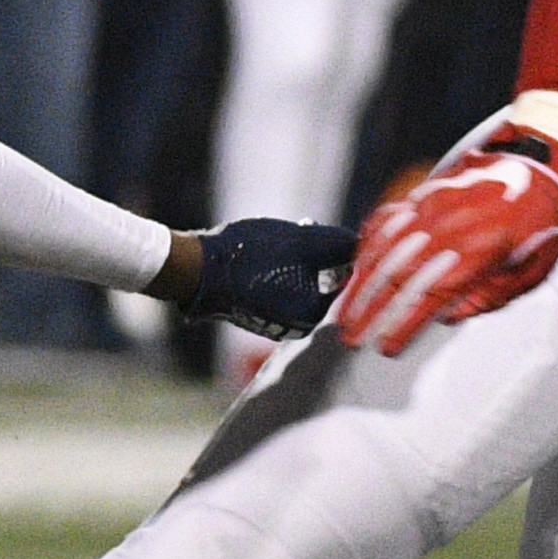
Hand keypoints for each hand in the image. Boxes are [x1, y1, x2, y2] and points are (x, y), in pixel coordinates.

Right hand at [185, 219, 358, 340]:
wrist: (196, 271)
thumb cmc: (251, 257)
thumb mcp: (303, 243)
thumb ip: (338, 244)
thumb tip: (361, 244)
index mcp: (313, 315)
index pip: (342, 277)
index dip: (332, 249)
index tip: (314, 231)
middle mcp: (296, 327)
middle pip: (320, 280)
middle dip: (311, 254)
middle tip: (295, 232)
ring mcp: (273, 322)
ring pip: (297, 281)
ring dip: (292, 258)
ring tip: (273, 242)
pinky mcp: (254, 314)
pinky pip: (276, 288)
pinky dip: (273, 270)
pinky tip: (257, 255)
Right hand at [335, 124, 557, 354]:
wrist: (545, 167)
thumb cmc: (543, 222)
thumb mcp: (533, 271)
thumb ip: (490, 297)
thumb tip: (449, 316)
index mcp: (480, 249)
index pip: (430, 295)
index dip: (404, 324)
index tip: (385, 346)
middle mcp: (449, 226)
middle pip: (398, 274)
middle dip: (370, 310)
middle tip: (351, 337)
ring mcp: (432, 205)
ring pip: (384, 248)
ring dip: (360, 283)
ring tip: (345, 311)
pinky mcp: (425, 193)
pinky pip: (386, 220)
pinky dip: (367, 245)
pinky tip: (357, 266)